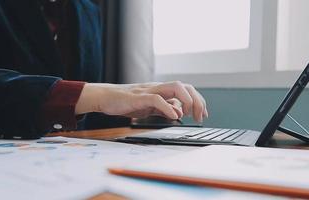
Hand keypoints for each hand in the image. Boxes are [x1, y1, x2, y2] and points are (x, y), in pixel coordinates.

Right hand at [75, 81, 207, 121]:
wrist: (106, 98)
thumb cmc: (127, 102)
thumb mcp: (150, 107)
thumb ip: (164, 109)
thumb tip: (179, 113)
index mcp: (162, 90)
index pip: (186, 90)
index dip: (198, 101)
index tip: (203, 114)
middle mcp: (158, 88)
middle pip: (185, 87)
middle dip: (197, 101)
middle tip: (200, 117)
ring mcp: (149, 91)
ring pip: (175, 88)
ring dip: (186, 101)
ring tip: (189, 115)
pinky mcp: (138, 97)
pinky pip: (157, 99)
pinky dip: (167, 107)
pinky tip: (174, 116)